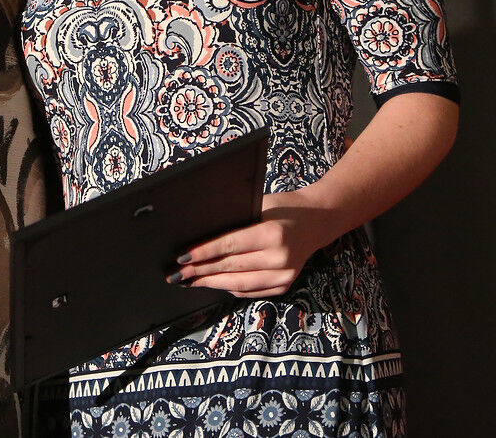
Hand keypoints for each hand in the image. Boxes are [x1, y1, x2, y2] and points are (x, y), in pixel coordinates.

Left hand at [166, 190, 335, 297]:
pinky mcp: (285, 286)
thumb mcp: (260, 205)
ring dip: (211, 283)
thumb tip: (200, 235)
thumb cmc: (284, 208)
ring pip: (239, 284)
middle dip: (200, 270)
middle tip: (177, 272)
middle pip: (231, 267)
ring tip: (190, 281)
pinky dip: (229, 287)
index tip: (182, 257)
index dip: (203, 252)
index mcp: (272, 233)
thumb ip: (237, 221)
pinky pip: (251, 291)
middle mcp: (280, 258)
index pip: (230, 245)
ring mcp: (284, 275)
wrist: (317, 220)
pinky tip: (213, 283)